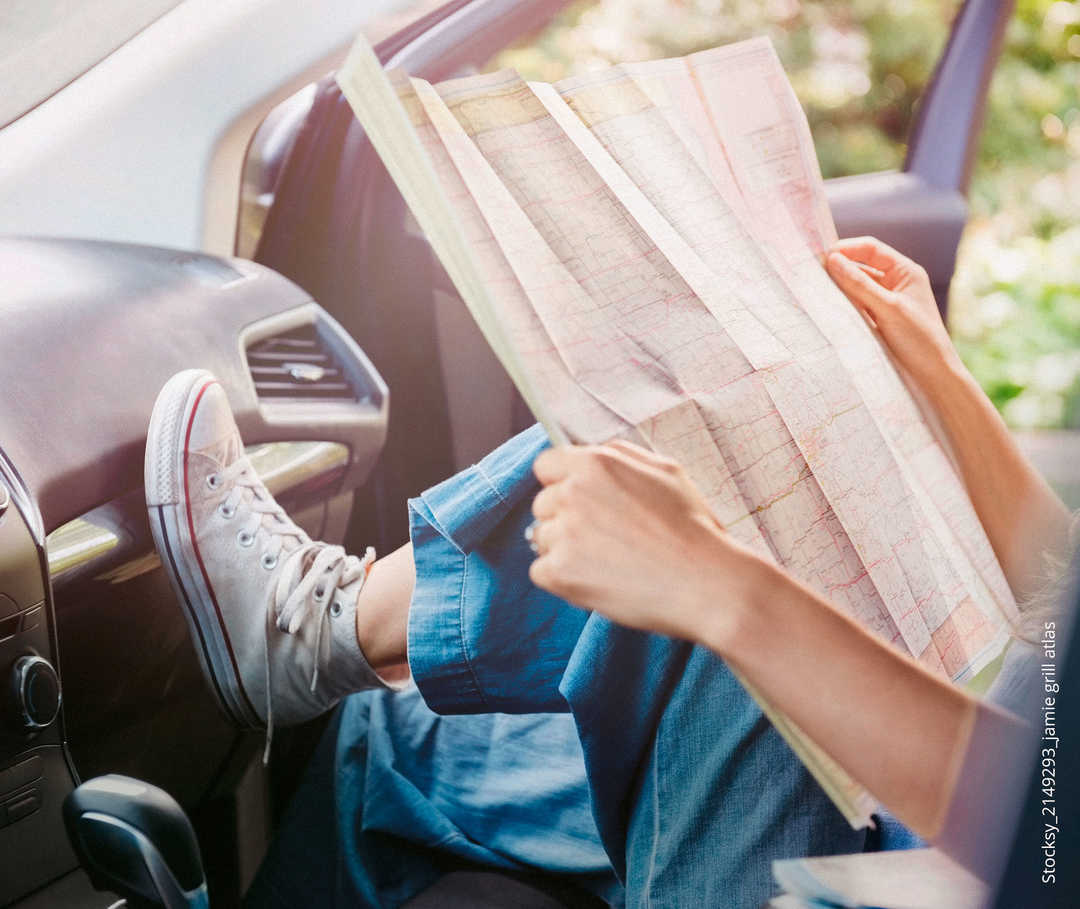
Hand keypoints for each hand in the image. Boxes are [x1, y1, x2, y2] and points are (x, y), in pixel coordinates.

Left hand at [529, 441, 772, 648]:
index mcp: (594, 464)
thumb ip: (621, 456)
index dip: (561, 483)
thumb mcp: (666, 470)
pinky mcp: (560, 572)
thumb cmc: (691, 527)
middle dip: (565, 519)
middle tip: (605, 538)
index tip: (580, 502)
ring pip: (542, 539)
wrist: (706, 583)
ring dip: (565, 550)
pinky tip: (598, 579)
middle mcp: (572, 493)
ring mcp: (563, 534)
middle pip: (542, 505)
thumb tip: (593, 453)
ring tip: (608, 561)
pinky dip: (563, 579)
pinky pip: (541, 572)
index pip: (545, 466)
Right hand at [825, 237, 962, 388]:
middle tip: (812, 274)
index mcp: (906, 271)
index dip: (846, 249)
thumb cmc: (919, 339)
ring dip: (840, 287)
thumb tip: (832, 260)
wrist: (933, 374)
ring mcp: (887, 301)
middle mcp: (896, 282)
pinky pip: (857, 304)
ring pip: (857, 286)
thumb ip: (859, 284)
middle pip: (862, 265)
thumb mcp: (888, 308)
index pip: (871, 249)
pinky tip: (830, 308)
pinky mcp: (879, 318)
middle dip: (839, 268)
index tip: (821, 257)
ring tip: (818, 291)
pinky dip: (844, 304)